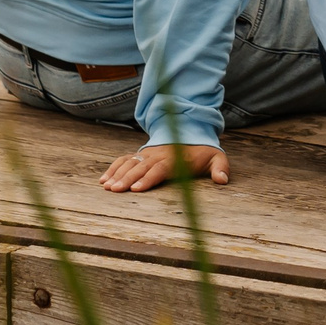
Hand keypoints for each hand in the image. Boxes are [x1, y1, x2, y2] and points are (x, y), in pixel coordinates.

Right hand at [100, 144, 229, 191]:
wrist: (192, 134)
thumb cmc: (204, 152)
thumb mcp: (217, 158)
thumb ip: (220, 168)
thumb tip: (222, 180)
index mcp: (175, 158)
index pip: (160, 169)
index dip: (148, 179)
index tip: (136, 189)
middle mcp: (159, 155)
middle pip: (141, 167)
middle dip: (127, 179)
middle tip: (115, 190)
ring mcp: (148, 154)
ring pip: (130, 163)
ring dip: (117, 174)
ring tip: (107, 187)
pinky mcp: (142, 155)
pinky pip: (124, 160)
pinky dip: (113, 168)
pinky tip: (103, 180)